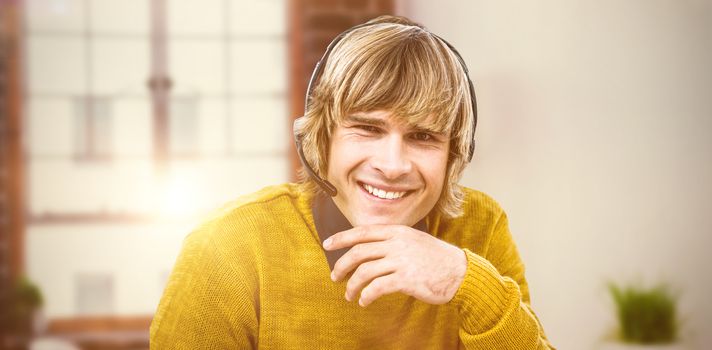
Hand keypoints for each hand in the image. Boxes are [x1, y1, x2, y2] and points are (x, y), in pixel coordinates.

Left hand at [323, 225, 466, 306]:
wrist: (460, 272)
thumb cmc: (436, 258)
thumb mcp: (414, 240)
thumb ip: (393, 240)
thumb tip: (368, 248)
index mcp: (398, 231)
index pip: (362, 231)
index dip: (342, 238)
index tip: (327, 244)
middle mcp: (397, 243)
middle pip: (359, 252)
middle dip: (342, 265)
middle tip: (335, 277)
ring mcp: (401, 261)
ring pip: (364, 272)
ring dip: (352, 286)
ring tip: (349, 295)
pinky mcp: (406, 279)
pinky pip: (377, 288)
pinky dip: (366, 296)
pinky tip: (364, 301)